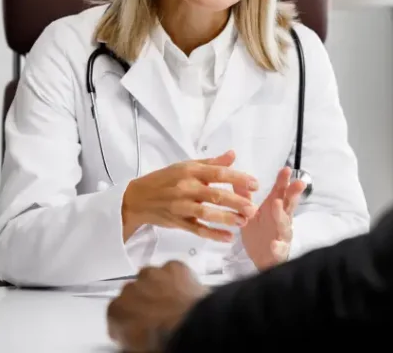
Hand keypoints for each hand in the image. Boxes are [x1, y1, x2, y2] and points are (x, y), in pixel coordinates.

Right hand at [107, 261, 207, 352]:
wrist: (189, 327)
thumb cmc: (162, 339)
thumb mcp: (136, 347)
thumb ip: (128, 337)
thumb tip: (133, 339)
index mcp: (116, 310)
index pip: (117, 313)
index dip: (129, 320)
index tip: (137, 325)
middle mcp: (130, 288)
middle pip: (134, 292)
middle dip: (143, 300)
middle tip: (158, 313)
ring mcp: (151, 275)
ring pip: (151, 277)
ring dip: (158, 286)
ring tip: (172, 301)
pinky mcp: (173, 266)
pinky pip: (173, 270)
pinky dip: (177, 278)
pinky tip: (183, 291)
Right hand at [122, 150, 258, 242]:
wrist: (137, 198)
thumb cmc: (165, 179)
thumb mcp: (186, 166)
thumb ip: (212, 162)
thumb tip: (233, 154)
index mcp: (190, 171)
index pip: (218, 173)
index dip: (238, 179)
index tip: (255, 184)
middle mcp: (185, 188)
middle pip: (214, 195)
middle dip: (236, 202)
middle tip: (253, 208)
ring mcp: (180, 206)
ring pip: (205, 213)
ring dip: (226, 218)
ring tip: (243, 222)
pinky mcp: (177, 222)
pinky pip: (196, 229)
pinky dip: (212, 234)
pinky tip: (228, 237)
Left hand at [239, 167, 305, 269]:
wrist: (262, 259)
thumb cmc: (260, 234)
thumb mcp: (251, 214)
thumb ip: (246, 197)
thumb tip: (236, 179)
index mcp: (275, 209)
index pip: (281, 192)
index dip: (284, 181)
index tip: (285, 169)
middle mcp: (282, 220)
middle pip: (290, 205)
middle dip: (294, 193)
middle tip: (298, 182)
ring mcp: (282, 235)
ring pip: (285, 224)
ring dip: (281, 214)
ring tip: (277, 204)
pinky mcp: (279, 251)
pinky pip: (280, 248)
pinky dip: (278, 246)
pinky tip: (274, 244)